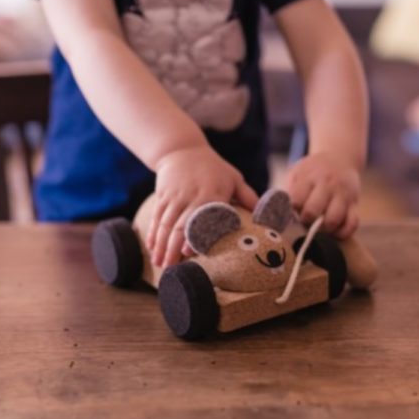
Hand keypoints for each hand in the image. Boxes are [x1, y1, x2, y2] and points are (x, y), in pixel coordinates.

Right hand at [147, 145, 257, 267]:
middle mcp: (191, 197)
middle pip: (180, 226)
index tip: (189, 253)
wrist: (182, 149)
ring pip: (165, 225)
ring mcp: (174, 197)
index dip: (194, 236)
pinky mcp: (162, 197)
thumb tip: (265, 217)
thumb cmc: (213, 167)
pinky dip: (153, 235)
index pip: (203, 218)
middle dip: (173, 249)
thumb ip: (248, 197)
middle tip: (171, 269)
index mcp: (211, 194)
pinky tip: (152, 250)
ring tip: (160, 264)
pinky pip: (157, 219)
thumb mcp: (234, 178)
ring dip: (161, 246)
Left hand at [285, 152, 360, 238]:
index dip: (291, 211)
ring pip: (333, 220)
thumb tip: (276, 211)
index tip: (290, 213)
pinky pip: (352, 224)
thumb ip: (288, 190)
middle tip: (304, 221)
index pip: (296, 200)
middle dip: (305, 221)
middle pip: (313, 211)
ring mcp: (343, 194)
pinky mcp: (355, 204)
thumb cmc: (312, 170)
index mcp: (309, 177)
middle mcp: (327, 185)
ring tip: (318, 227)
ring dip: (323, 229)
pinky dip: (343, 232)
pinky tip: (334, 231)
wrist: (340, 158)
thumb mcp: (297, 173)